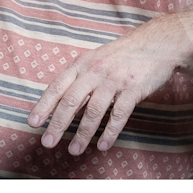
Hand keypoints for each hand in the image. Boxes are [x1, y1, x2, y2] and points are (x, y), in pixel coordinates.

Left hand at [29, 18, 189, 153]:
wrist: (158, 43)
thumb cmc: (125, 54)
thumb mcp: (97, 60)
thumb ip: (80, 80)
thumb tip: (62, 106)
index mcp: (83, 64)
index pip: (58, 86)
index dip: (44, 105)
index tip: (33, 123)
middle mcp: (96, 71)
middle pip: (71, 101)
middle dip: (58, 124)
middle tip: (48, 142)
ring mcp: (115, 79)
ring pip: (94, 111)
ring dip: (83, 133)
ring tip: (74, 150)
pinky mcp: (134, 88)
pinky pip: (119, 114)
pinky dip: (110, 132)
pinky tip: (103, 145)